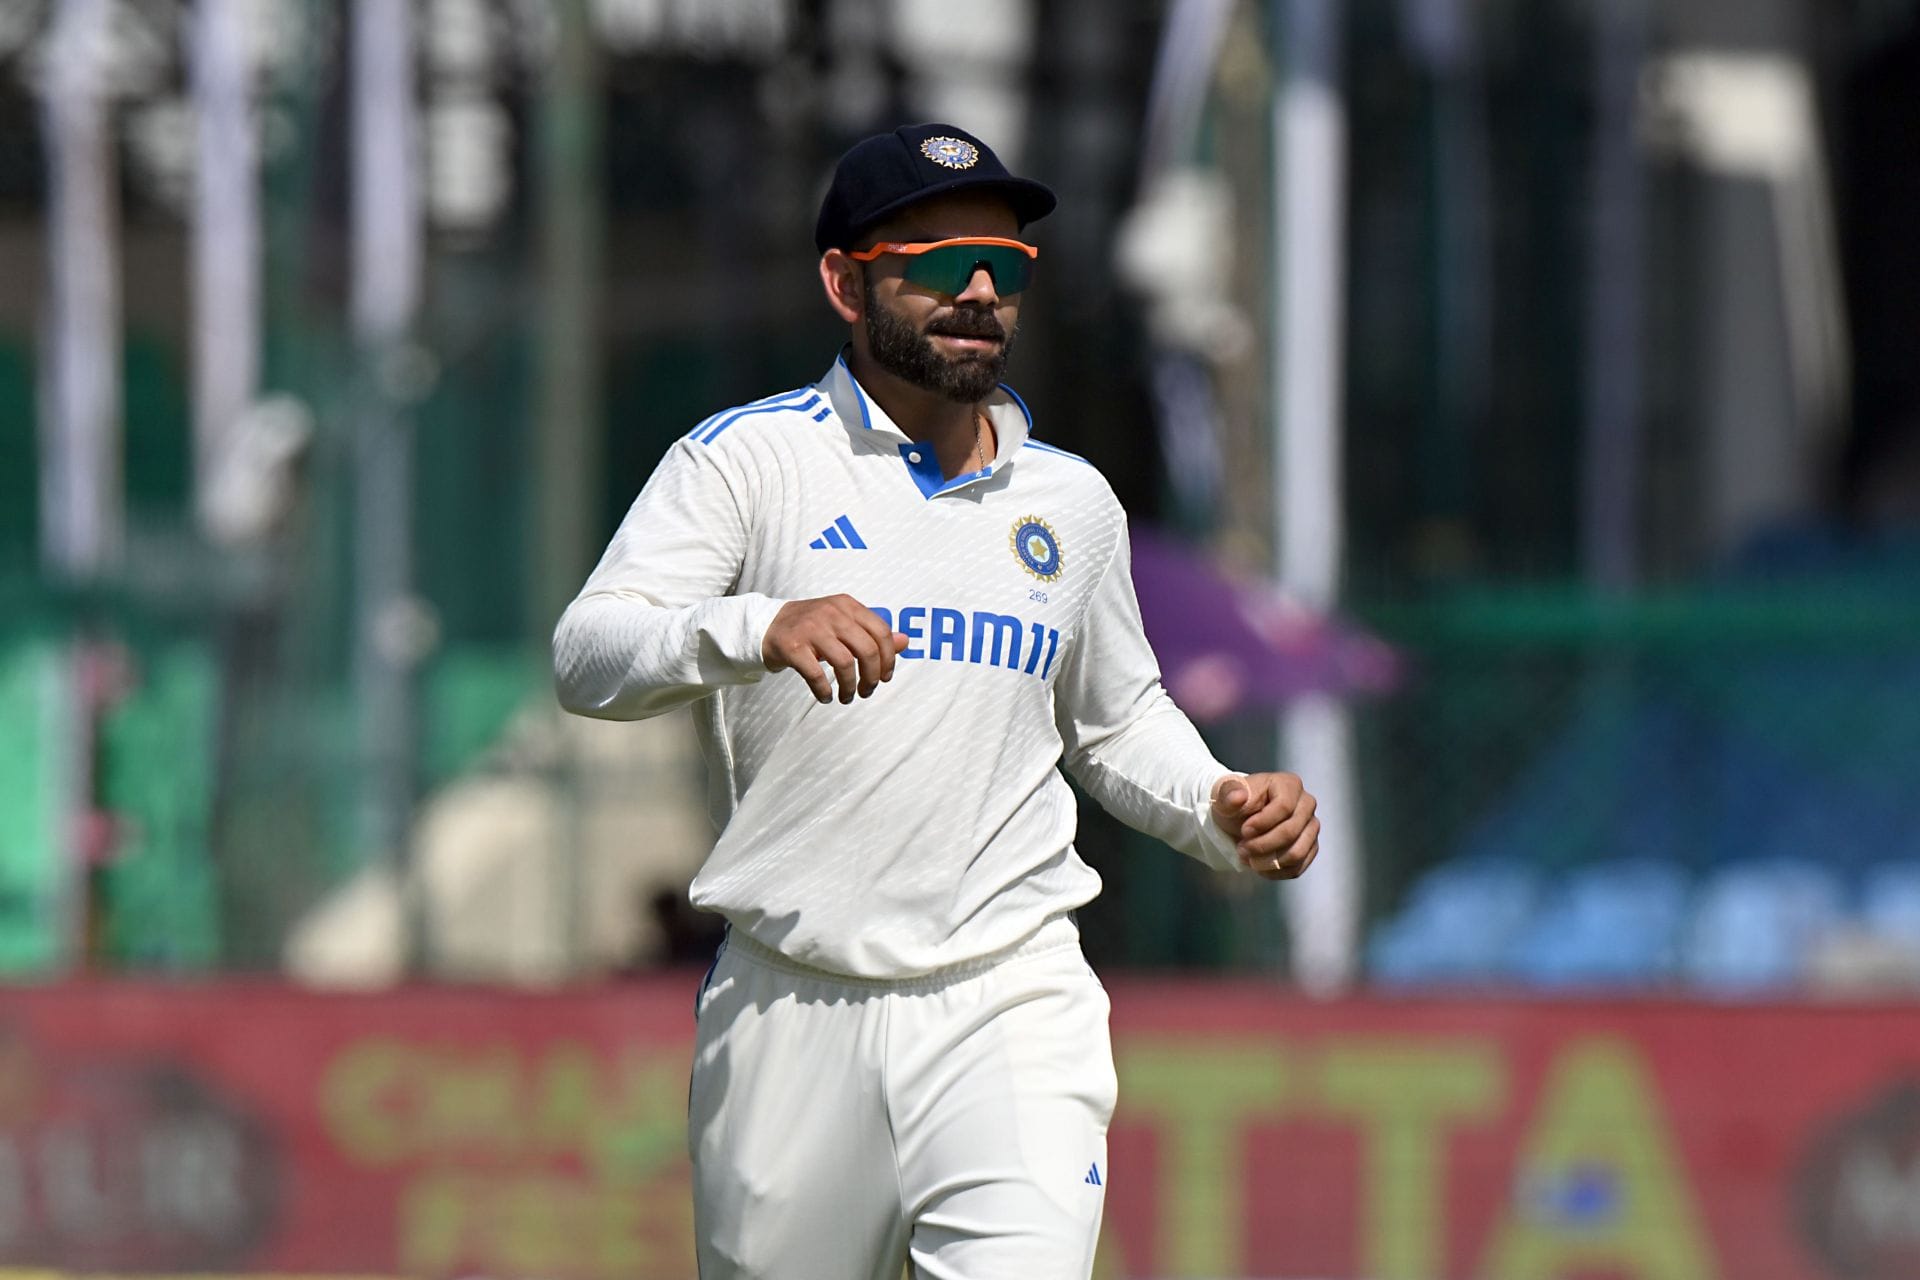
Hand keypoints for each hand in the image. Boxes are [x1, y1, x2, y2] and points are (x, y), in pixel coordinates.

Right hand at [762, 595, 909, 704]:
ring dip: (850, 687)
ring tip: (847, 696)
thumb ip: (873, 633)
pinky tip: (826, 697)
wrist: (768, 625)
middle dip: (871, 677)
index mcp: (848, 605)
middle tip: (866, 691)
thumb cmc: (812, 627)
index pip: (881, 632)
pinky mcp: (793, 646)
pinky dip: (824, 691)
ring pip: (844, 663)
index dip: (888, 660)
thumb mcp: (844, 623)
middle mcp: (832, 613)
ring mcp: (811, 628)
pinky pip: (816, 674)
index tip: (884, 677)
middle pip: (867, 649)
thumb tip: (905, 641)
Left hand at [1210, 772, 1318, 879]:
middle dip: (1262, 845)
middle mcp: (1306, 804)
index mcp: (1289, 784)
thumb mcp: (1225, 796)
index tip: (1244, 831)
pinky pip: (1297, 867)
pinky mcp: (1309, 848)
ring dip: (1268, 861)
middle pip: (1291, 832)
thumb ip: (1228, 794)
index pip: (1284, 807)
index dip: (1263, 823)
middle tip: (1241, 849)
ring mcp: (1310, 827)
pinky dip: (1275, 872)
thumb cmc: (1234, 804)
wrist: (1239, 819)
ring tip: (1248, 858)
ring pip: (1297, 853)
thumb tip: (1238, 797)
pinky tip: (1258, 866)